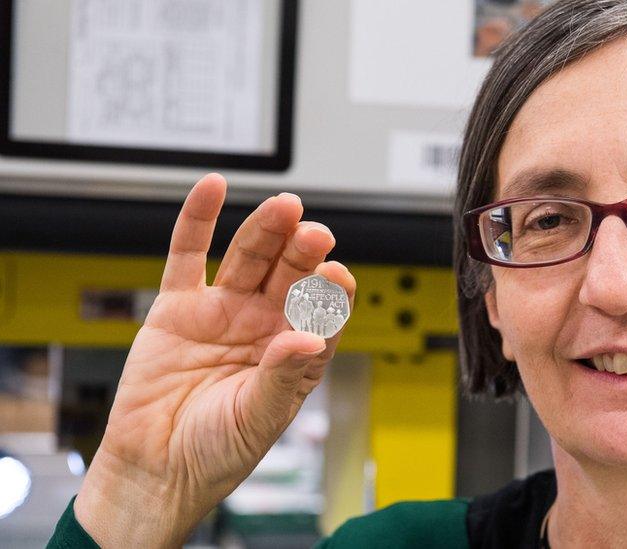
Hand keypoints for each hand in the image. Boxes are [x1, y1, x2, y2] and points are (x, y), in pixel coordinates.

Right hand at [74, 174, 355, 547]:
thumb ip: (284, 377)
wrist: (153, 468)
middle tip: (316, 233)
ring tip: (285, 207)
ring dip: (266, 231)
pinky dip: (198, 220)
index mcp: (295, 351)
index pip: (323, 311)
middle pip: (290, 275)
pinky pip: (188, 254)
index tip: (337, 277)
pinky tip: (213, 188)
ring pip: (249, 257)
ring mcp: (223, 310)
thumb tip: (310, 337)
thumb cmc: (215, 452)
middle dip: (303, 252)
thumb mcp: (258, 419)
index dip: (331, 293)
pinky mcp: (178, 306)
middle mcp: (264, 324)